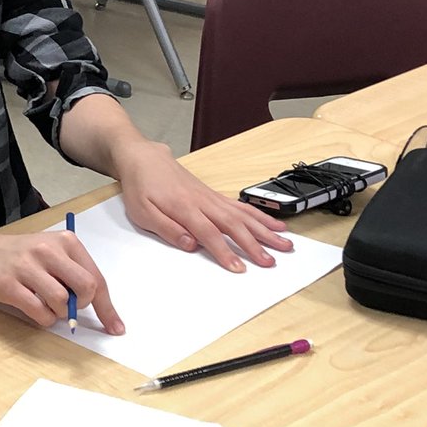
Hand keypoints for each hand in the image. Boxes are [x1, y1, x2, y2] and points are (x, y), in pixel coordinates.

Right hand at [0, 228, 124, 333]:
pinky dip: (43, 318)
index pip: (96, 278)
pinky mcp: (9, 285)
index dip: (107, 307)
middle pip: (86, 288)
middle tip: (69, 307)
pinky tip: (34, 308)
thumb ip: (73, 273)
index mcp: (64, 241)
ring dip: (59, 313)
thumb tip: (100, 310)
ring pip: (62, 302)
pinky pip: (39, 312)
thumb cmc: (20, 255)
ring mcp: (27, 267)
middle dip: (82, 305)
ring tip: (46, 304)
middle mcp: (47, 250)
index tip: (116, 327)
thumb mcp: (50, 253)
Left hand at [115, 140, 292, 271]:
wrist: (144, 159)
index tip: (238, 267)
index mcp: (184, 208)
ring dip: (264, 230)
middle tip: (270, 262)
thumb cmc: (141, 187)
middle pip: (233, 224)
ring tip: (285, 244)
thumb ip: (166, 229)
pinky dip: (260, 216)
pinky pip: (241, 206)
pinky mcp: (214, 195)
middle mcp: (202, 202)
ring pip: (243, 215)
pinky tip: (275, 224)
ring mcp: (211, 197)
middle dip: (254, 244)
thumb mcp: (142, 212)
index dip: (224, 251)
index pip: (208, 233)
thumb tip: (189, 244)